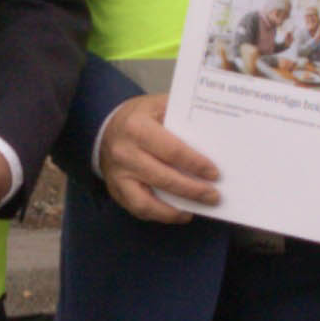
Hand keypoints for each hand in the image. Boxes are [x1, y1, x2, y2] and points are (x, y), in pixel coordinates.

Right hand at [95, 100, 223, 223]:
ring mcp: (118, 175)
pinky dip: (160, 215)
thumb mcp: (157, 106)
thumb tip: (211, 133)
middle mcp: (125, 153)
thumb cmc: (138, 118)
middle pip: (164, 179)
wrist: (105, 129)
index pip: (172, 151)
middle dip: (192, 191)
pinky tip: (178, 213)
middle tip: (213, 196)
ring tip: (194, 211)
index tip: (214, 174)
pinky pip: (138, 209)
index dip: (195, 164)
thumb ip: (180, 116)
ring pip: (147, 202)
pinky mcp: (116, 190)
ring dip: (174, 211)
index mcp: (137, 128)